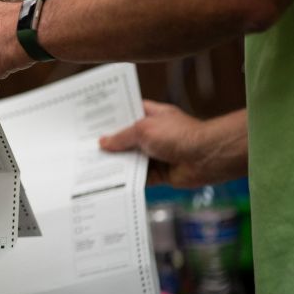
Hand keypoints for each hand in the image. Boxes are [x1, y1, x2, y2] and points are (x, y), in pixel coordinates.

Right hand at [99, 101, 247, 187]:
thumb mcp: (144, 129)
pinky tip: (110, 180)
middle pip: (126, 138)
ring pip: (130, 158)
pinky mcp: (159, 172)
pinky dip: (127, 179)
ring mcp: (156, 153)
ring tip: (92, 164)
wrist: (206, 158)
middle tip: (87, 145)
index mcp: (152, 115)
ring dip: (117, 163)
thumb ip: (122, 137)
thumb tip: (104, 142)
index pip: (128, 113)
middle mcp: (153, 133)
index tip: (92, 121)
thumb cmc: (180, 135)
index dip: (111, 117)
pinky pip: (139, 176)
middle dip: (110, 143)